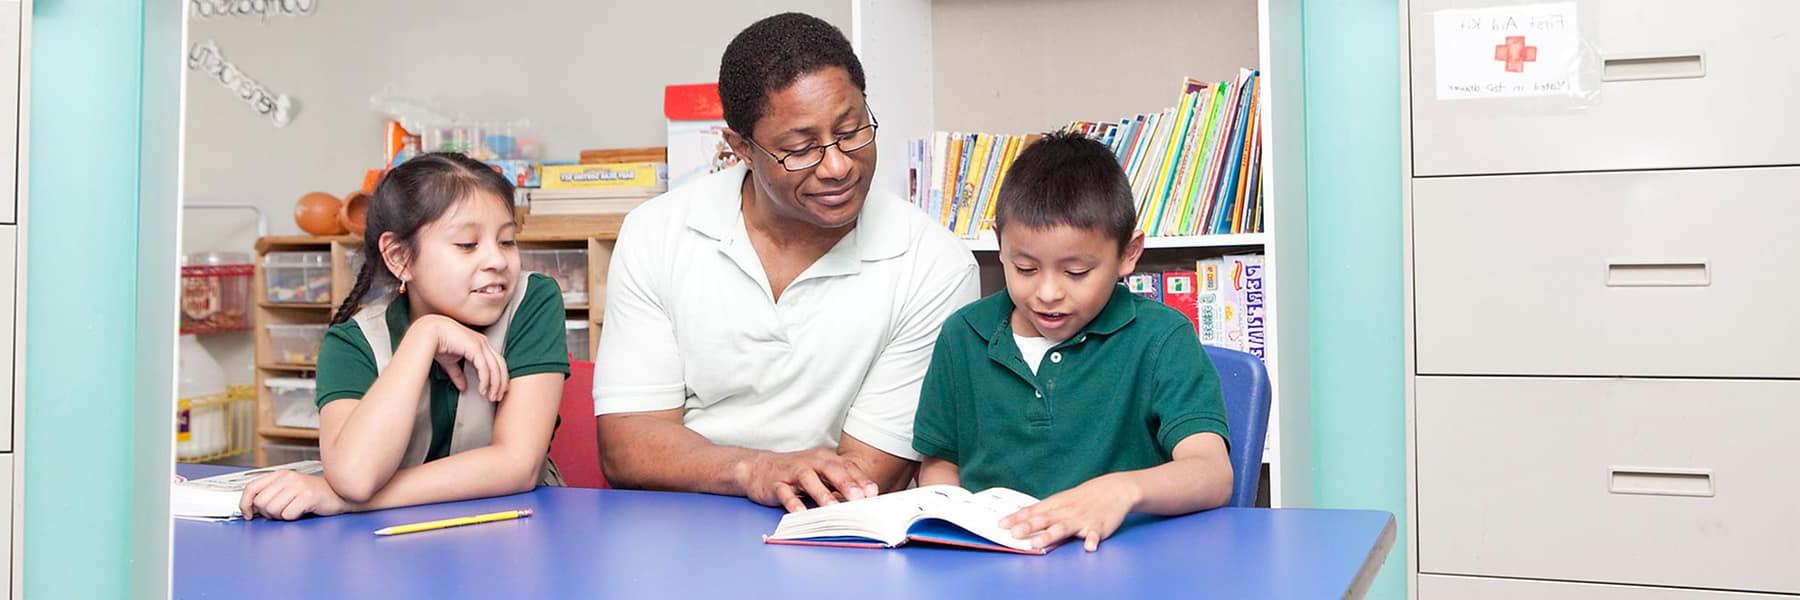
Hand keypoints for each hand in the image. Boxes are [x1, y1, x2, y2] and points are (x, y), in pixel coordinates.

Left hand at [239, 471, 348, 520]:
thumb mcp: (290, 489)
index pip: (251, 487)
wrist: (341, 494)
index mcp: (280, 475)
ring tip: (291, 511)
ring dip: (280, 516)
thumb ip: (271, 494)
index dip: (245, 503)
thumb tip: (252, 508)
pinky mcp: (308, 497)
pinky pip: (287, 515)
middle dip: (267, 513)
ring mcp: (298, 486)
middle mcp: (288, 478)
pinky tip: (300, 512)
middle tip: (279, 513)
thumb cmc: (315, 495)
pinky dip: (292, 518)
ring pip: (272, 510)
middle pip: (261, 502)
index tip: (248, 514)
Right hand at [416, 315, 508, 401]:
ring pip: (495, 368)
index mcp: (480, 344)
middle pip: (501, 365)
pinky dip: (485, 380)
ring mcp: (481, 344)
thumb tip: (463, 387)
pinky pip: (485, 368)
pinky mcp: (475, 347)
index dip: (500, 377)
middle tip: (497, 397)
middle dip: (501, 383)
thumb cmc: (438, 342)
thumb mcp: (451, 362)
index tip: (498, 390)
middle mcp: (483, 343)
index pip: (497, 362)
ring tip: (491, 396)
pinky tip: (482, 389)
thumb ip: (458, 374)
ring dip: (495, 384)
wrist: (428, 333)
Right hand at [738, 448, 882, 512]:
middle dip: (846, 484)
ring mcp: (792, 472)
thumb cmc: (796, 474)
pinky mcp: (776, 484)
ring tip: (833, 508)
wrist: (758, 468)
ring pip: (808, 479)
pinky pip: (785, 493)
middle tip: (859, 499)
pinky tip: (801, 514)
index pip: (847, 467)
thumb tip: (865, 501)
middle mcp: (810, 463)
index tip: (874, 493)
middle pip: (830, 470)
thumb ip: (839, 484)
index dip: (861, 479)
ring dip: (822, 493)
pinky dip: (793, 503)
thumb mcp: (820, 474)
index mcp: (825, 459)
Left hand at [1000, 473, 1139, 550]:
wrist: (1114, 489)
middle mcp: (1066, 512)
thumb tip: (1019, 518)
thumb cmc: (1083, 498)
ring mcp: (1082, 519)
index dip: (1017, 518)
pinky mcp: (1099, 526)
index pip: (1033, 512)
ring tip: (1038, 543)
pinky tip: (1089, 546)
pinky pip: (1095, 534)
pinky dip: (1092, 539)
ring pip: (1064, 528)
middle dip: (1028, 527)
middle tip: (1014, 534)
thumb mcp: (1061, 501)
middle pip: (1044, 520)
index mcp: (1056, 505)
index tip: (1001, 525)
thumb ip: (1043, 511)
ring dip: (1051, 535)